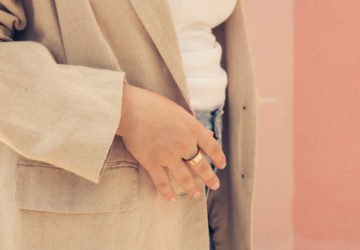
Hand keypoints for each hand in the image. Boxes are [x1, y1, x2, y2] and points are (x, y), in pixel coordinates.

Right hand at [117, 84, 225, 201]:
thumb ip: (194, 126)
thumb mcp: (180, 112)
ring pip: (185, 178)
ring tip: (196, 194)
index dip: (219, 159)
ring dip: (192, 189)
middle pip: (202, 166)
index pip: (213, 148)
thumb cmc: (154, 106)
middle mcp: (184, 143)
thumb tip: (210, 134)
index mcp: (193, 129)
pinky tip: (173, 198)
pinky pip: (163, 182)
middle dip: (210, 178)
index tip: (221, 166)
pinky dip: (168, 192)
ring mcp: (168, 155)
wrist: (130, 109)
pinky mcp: (152, 162)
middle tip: (215, 185)